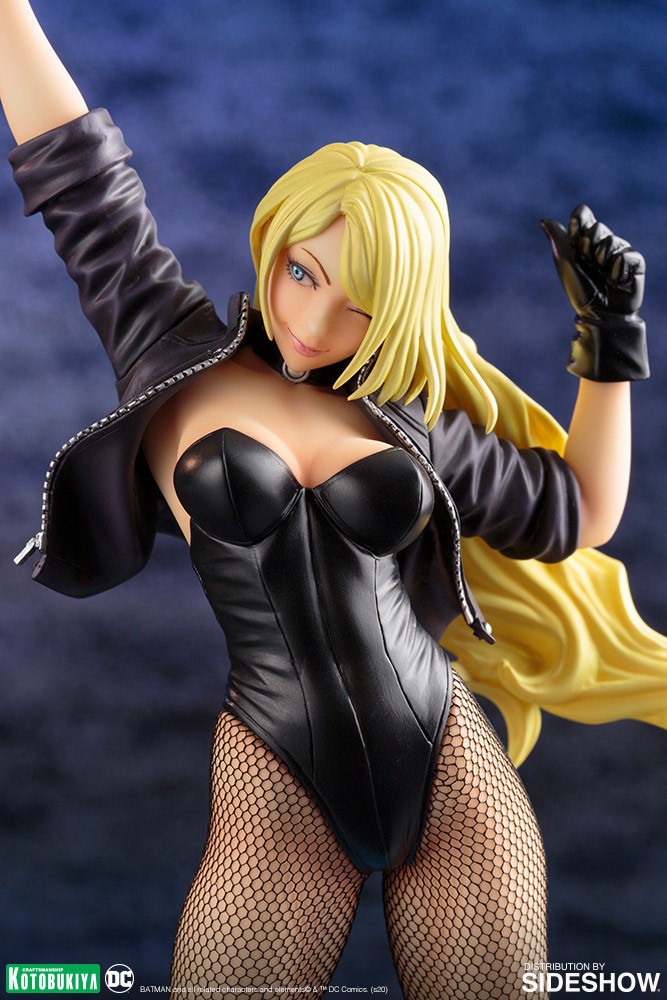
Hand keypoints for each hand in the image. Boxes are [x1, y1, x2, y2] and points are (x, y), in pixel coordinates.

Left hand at [541, 204, 648, 380]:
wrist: (600, 314)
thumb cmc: (581, 291)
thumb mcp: (566, 264)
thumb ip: (558, 240)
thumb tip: (544, 220)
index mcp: (583, 242)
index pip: (583, 215)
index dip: (579, 221)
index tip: (574, 235)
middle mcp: (602, 244)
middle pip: (597, 226)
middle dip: (589, 245)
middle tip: (589, 263)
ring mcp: (619, 252)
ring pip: (612, 240)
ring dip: (603, 258)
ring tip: (603, 275)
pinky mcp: (635, 263)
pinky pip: (628, 254)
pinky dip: (618, 268)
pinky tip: (615, 281)